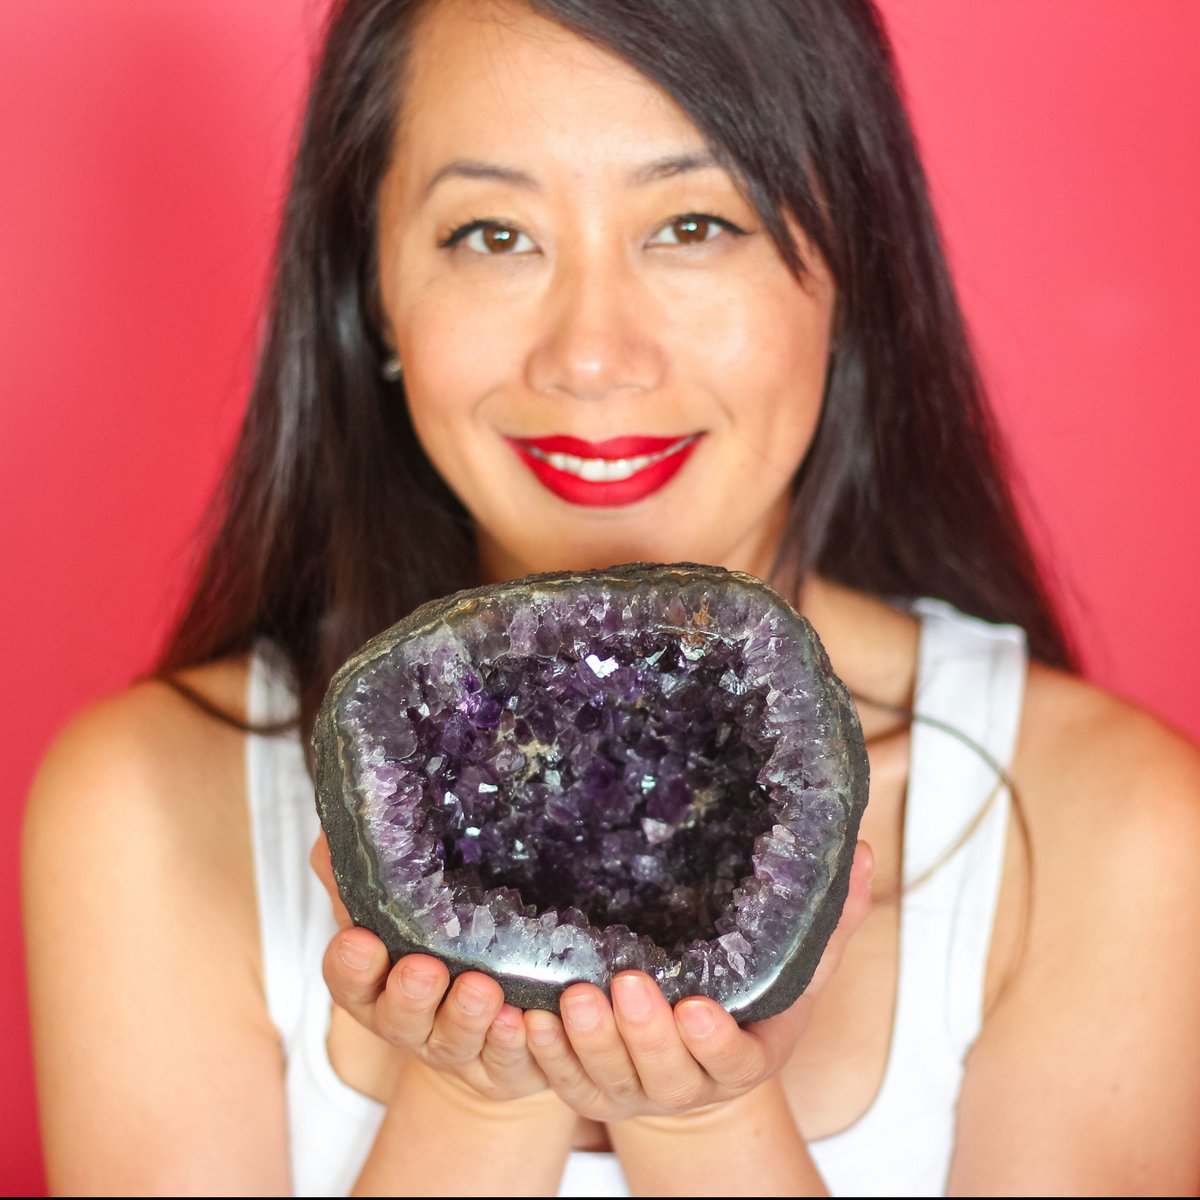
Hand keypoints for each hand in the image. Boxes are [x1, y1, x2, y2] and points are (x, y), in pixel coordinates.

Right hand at [310, 834, 548, 1104]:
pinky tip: (526, 1020)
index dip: (352, 965)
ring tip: (484, 990)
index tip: (360, 941)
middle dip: (410, 996)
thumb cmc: (431, 945)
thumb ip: (365, 871)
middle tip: (425, 968)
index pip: (349, 979)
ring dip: (466, 1018)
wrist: (485, 1017)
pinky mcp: (501, 1065)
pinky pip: (508, 1061)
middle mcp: (410, 1023)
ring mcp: (455, 1048)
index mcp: (375, 985)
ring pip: (455, 1042)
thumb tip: (336, 830)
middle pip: (400, 1019)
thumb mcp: (396, 907)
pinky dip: (515, 1043)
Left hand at [521, 840, 873, 1122]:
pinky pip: (559, 1081)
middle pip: (665, 1075)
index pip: (734, 1062)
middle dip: (644, 1034)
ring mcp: (635, 1091)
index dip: (715, 1042)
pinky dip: (542, 1054)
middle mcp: (689, 1085)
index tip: (698, 1007)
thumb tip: (862, 851)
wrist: (696, 1050)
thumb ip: (830, 918)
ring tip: (574, 996)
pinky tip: (525, 1018)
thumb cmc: (751, 998)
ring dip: (586, 1042)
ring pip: (607, 1080)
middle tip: (624, 984)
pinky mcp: (590, 1086)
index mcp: (745, 1058)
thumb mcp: (796, 962)